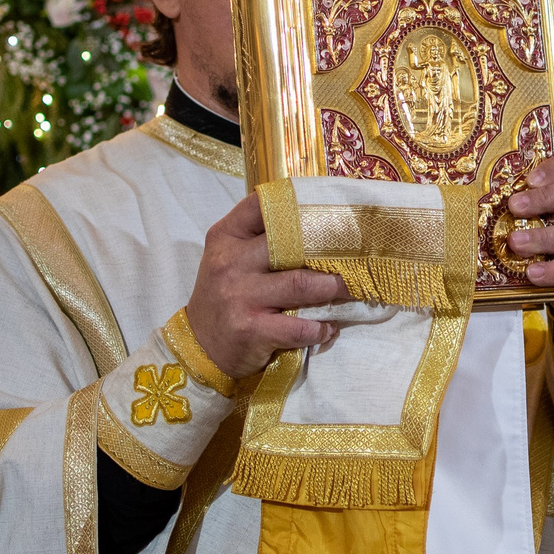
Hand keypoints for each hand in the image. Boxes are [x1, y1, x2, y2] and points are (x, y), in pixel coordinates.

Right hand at [184, 192, 347, 378]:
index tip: (328, 213)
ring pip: (301, 284)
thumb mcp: (229, 260)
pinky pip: (300, 327)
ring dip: (333, 288)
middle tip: (354, 256)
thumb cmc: (223, 298)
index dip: (298, 205)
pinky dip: (321, 328)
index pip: (262, 207)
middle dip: (327, 252)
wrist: (199, 347)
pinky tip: (328, 328)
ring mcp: (240, 296)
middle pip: (290, 244)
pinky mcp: (252, 330)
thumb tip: (316, 229)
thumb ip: (259, 241)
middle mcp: (230, 263)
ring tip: (349, 289)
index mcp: (226, 238)